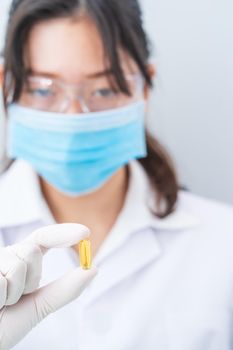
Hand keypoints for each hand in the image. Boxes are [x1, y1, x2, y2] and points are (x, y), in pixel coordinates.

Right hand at [0, 224, 96, 349]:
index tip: (86, 232)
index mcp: (21, 263)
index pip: (43, 240)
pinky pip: (2, 281)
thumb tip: (94, 269)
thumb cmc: (4, 326)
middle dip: (29, 278)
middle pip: (32, 251)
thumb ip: (65, 289)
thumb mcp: (38, 306)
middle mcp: (6, 258)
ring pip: (18, 263)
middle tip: (13, 300)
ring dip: (12, 292)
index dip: (63, 233)